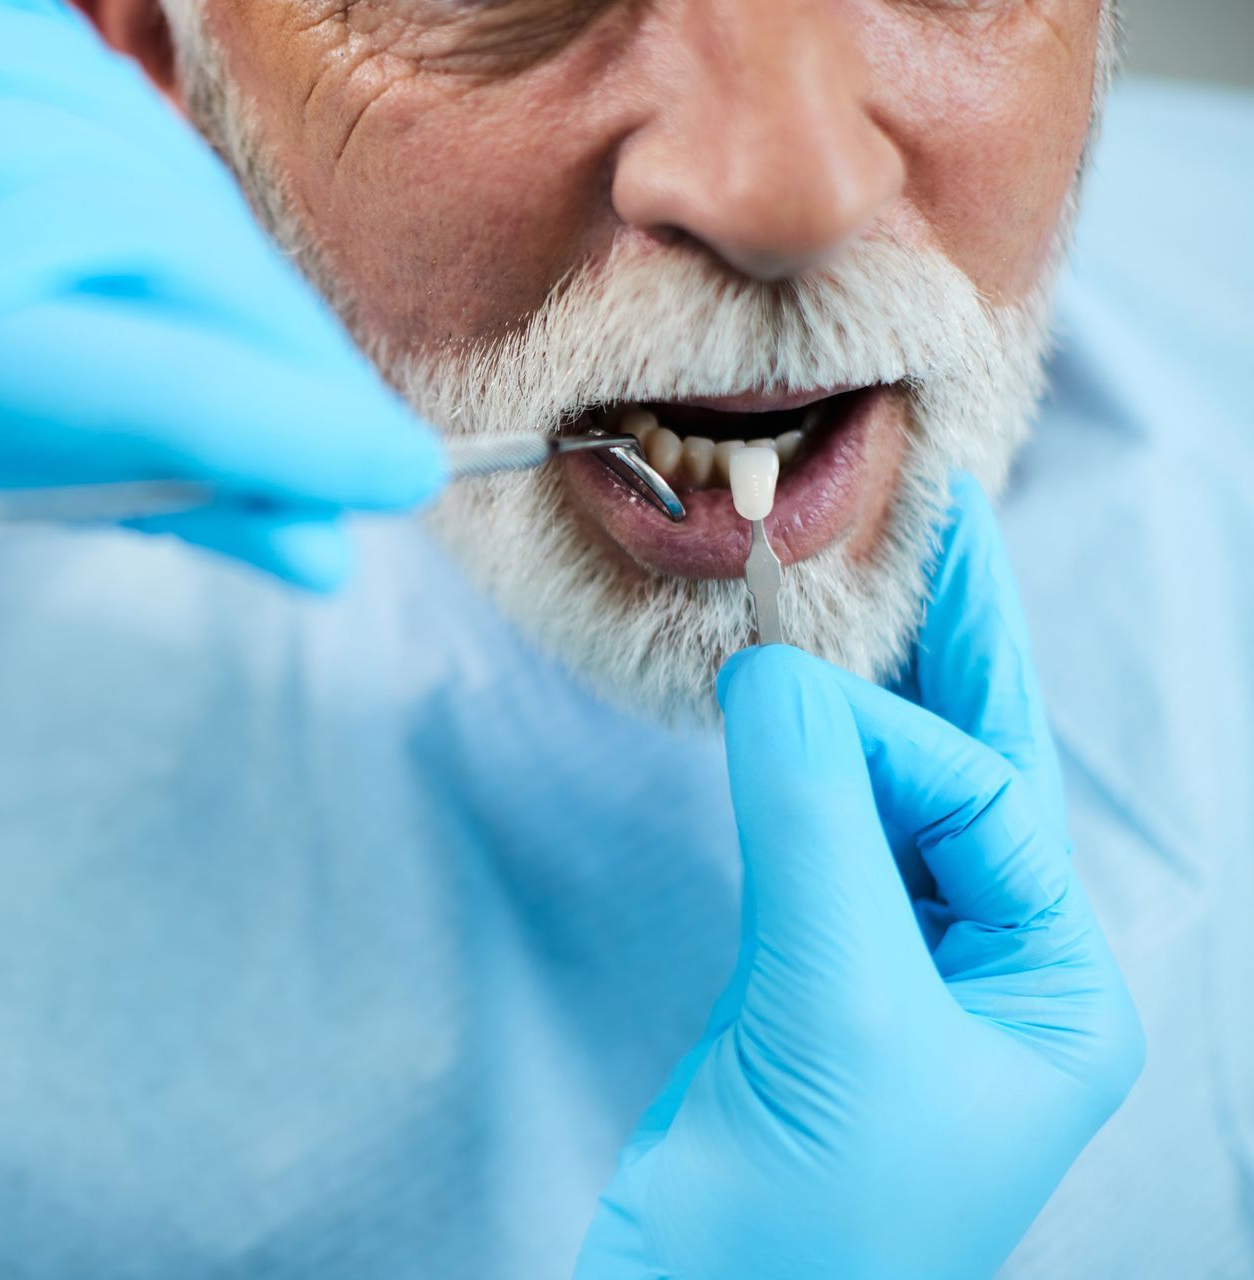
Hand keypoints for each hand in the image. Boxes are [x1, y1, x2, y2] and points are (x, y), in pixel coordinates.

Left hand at [0, 0, 443, 587]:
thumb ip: (121, 493)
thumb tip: (312, 546)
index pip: (160, 378)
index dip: (304, 438)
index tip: (402, 485)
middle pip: (204, 277)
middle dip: (301, 379)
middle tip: (355, 457)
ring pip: (193, 201)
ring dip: (255, 307)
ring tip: (263, 387)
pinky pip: (148, 137)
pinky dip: (189, 228)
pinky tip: (179, 287)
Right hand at [575, 475, 1143, 1279]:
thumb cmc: (815, 1218)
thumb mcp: (839, 1002)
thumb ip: (812, 821)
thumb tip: (773, 668)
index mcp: (1055, 992)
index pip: (985, 804)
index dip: (892, 734)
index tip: (787, 688)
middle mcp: (995, 974)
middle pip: (973, 777)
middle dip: (955, 652)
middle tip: (942, 522)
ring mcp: (899, 977)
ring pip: (890, 803)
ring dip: (865, 702)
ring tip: (861, 586)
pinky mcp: (806, 986)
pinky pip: (819, 845)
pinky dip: (796, 771)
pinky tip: (786, 709)